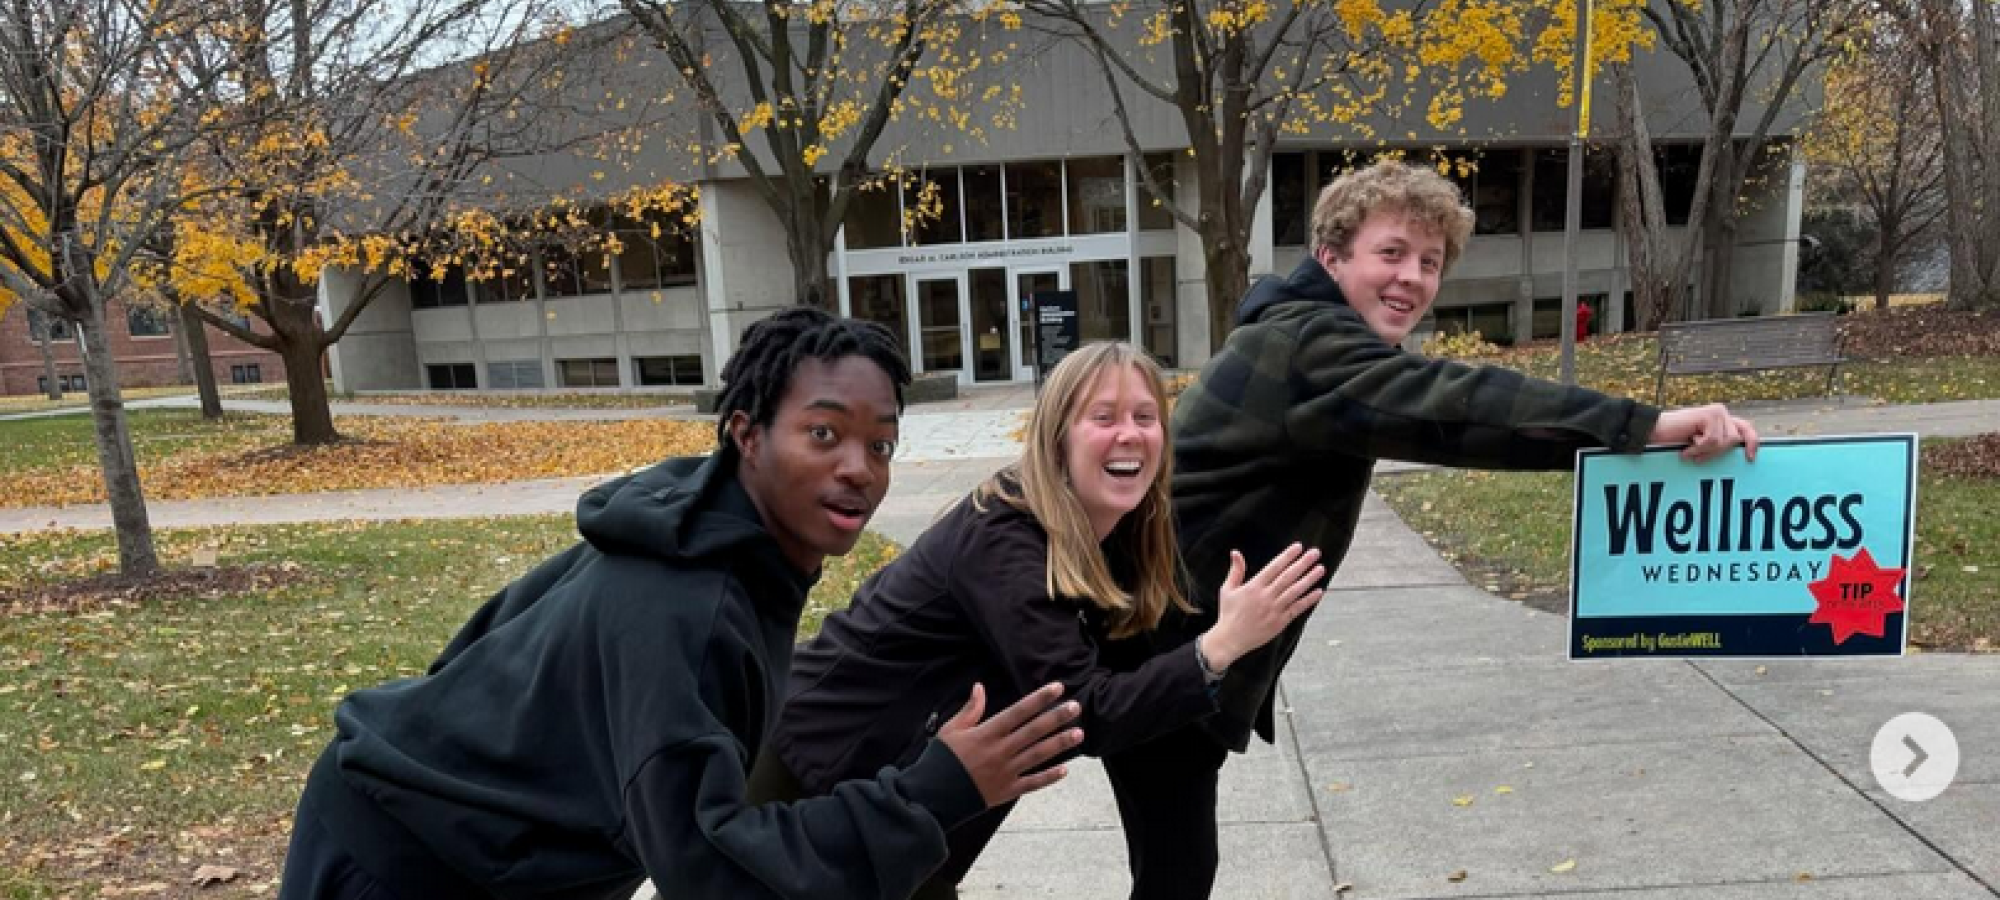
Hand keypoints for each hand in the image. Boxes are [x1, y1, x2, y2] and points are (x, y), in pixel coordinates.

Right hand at [936, 682, 1081, 806]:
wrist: (932, 797)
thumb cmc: (940, 760)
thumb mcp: (950, 730)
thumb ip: (969, 710)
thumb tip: (979, 687)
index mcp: (986, 734)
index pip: (1019, 711)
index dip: (1039, 698)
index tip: (1057, 688)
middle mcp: (1000, 751)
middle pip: (1034, 731)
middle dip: (1056, 717)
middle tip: (1076, 707)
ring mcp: (1005, 772)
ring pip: (1038, 755)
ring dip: (1060, 744)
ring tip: (1079, 733)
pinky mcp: (1006, 791)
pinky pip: (1032, 783)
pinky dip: (1049, 777)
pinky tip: (1065, 770)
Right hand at [1201, 543, 1325, 672]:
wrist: (1230, 639)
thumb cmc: (1228, 614)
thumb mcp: (1227, 590)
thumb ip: (1235, 571)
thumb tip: (1235, 552)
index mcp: (1254, 587)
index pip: (1274, 567)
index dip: (1287, 556)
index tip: (1299, 547)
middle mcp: (1266, 596)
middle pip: (1288, 576)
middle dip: (1303, 563)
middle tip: (1316, 553)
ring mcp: (1274, 609)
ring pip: (1295, 591)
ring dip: (1309, 579)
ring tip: (1321, 569)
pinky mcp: (1280, 622)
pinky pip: (1297, 608)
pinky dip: (1308, 600)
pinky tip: (1319, 592)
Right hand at [1650, 403, 1759, 462]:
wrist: (1653, 431)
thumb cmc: (1675, 439)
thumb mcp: (1703, 444)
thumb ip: (1720, 442)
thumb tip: (1742, 452)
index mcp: (1722, 419)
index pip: (1745, 428)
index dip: (1752, 443)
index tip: (1750, 459)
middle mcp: (1721, 412)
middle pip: (1734, 439)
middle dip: (1717, 452)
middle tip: (1698, 456)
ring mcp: (1716, 412)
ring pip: (1724, 441)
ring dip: (1705, 451)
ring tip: (1690, 451)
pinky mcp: (1708, 415)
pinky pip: (1712, 440)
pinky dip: (1698, 449)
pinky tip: (1686, 449)